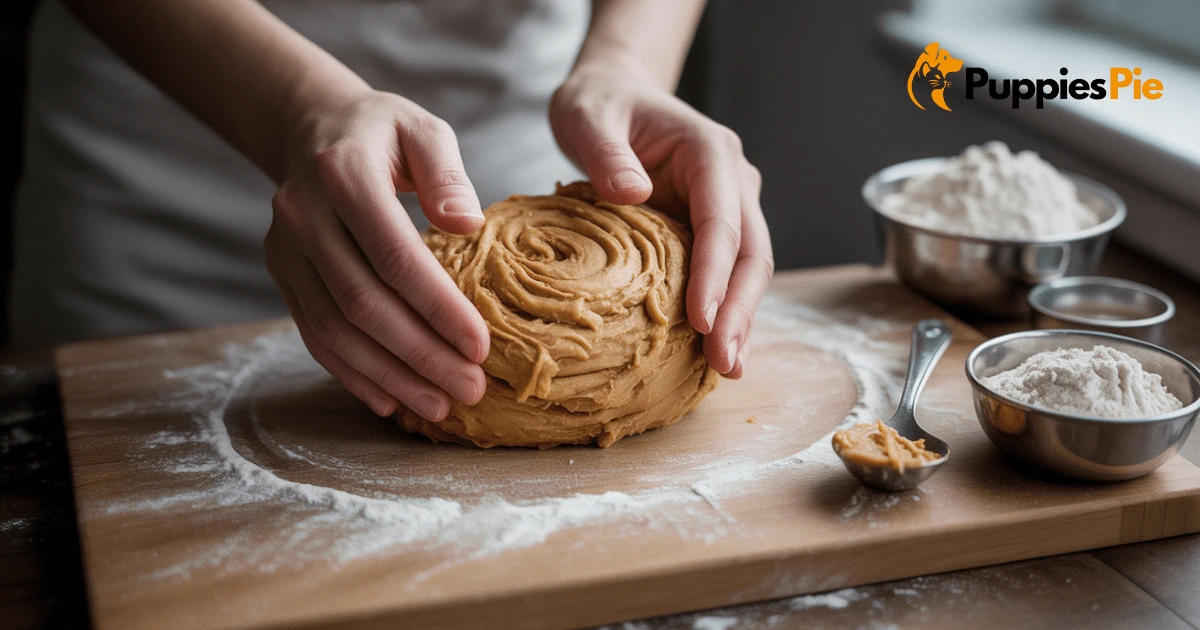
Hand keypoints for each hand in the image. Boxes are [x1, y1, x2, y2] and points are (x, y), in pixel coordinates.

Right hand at [265, 90, 490, 419]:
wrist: (312, 129)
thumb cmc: (383, 133)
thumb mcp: (423, 131)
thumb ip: (446, 174)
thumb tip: (467, 225)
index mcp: (343, 175)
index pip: (394, 257)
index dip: (438, 308)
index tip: (480, 346)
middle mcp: (303, 216)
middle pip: (363, 303)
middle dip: (420, 355)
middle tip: (471, 388)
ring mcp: (284, 250)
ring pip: (334, 331)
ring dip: (389, 377)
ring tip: (439, 406)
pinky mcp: (282, 275)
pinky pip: (314, 336)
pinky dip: (353, 374)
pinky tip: (391, 401)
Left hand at [549, 62, 772, 378]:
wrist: (615, 93)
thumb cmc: (600, 103)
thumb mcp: (588, 116)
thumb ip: (606, 154)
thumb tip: (631, 194)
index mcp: (710, 152)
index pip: (722, 220)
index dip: (715, 273)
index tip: (703, 320)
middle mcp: (732, 180)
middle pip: (751, 253)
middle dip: (740, 310)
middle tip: (724, 362)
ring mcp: (728, 205)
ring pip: (747, 269)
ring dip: (740, 319)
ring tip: (725, 369)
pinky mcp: (712, 227)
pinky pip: (725, 273)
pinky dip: (723, 310)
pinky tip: (713, 352)